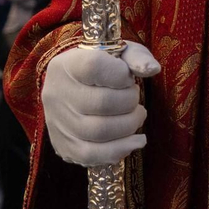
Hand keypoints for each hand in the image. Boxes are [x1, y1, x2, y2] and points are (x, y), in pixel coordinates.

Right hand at [41, 42, 160, 166]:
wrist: (74, 90)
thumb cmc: (102, 70)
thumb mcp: (119, 54)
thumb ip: (137, 57)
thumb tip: (152, 69)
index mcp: (68, 65)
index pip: (93, 66)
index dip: (120, 74)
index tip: (127, 77)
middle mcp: (57, 93)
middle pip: (101, 103)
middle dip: (129, 102)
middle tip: (134, 98)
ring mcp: (58, 122)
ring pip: (99, 131)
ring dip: (129, 125)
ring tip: (137, 115)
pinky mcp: (64, 146)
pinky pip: (92, 155)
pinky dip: (120, 150)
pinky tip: (136, 141)